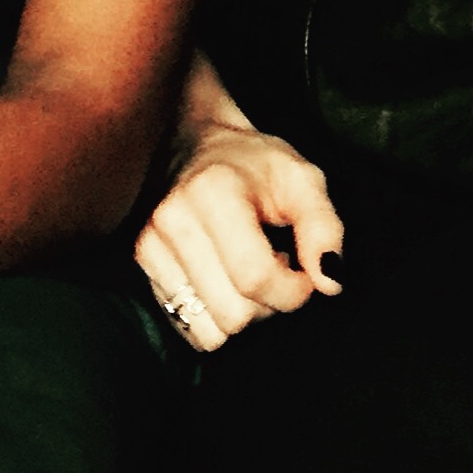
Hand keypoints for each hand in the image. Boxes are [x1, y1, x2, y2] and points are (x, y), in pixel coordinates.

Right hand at [134, 121, 343, 352]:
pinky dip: (215, 316)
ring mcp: (150, 245)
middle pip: (235, 314)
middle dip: (269, 304)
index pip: (255, 277)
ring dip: (241, 314)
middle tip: (275, 265)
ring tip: (247, 272)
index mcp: (214, 192)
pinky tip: (223, 279)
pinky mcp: (142, 265)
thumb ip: (324, 228)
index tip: (302, 270)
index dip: (293, 290)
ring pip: (211, 331)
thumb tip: (330, 282)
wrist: (195, 142)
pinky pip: (189, 327)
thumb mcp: (302, 179)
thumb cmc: (256, 163)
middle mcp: (172, 221)